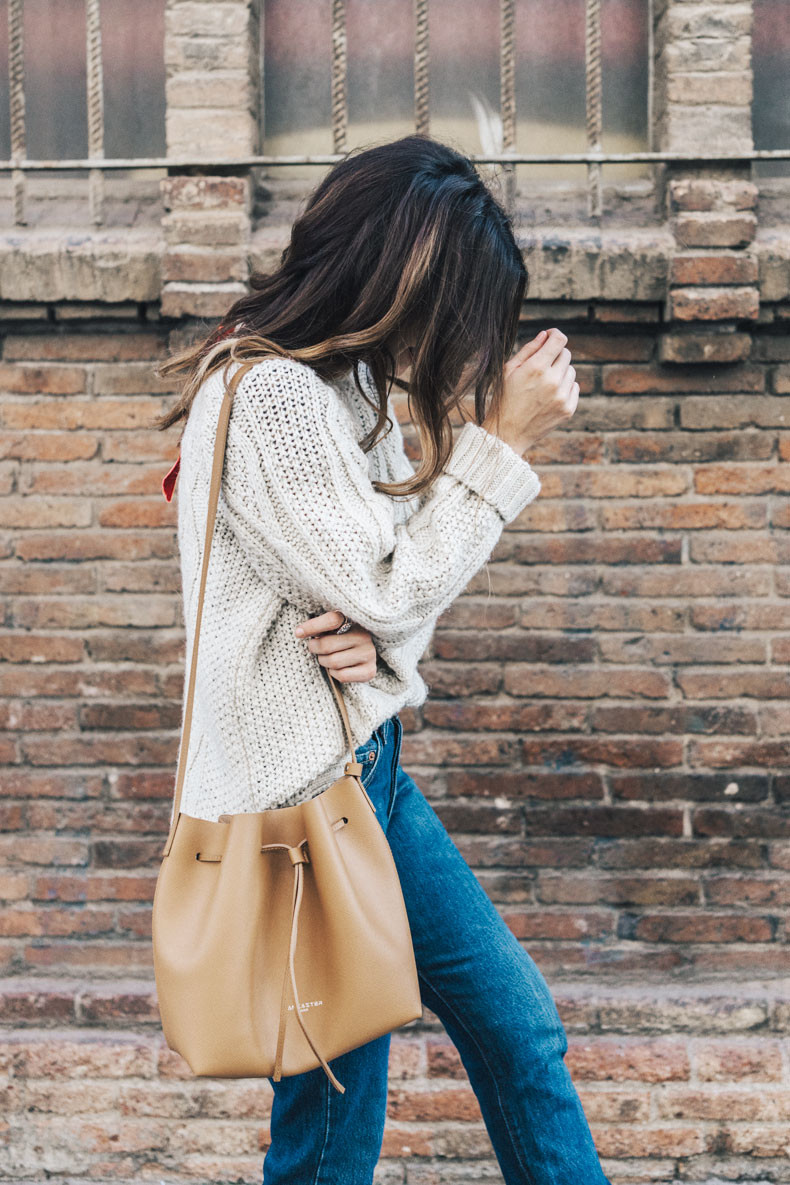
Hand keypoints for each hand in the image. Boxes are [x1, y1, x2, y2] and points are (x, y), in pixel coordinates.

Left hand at [294, 608, 377, 682]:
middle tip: (314, 648)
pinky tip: (337, 668)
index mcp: (354, 620)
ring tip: (326, 658)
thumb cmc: (340, 638)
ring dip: (324, 662)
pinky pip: (342, 675)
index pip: (332, 620)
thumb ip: (318, 626)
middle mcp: (364, 636)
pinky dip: (334, 674)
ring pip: (333, 662)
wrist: (362, 654)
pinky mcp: (369, 671)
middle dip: (315, 648)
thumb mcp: (331, 627)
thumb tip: (299, 632)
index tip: (298, 633)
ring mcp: (369, 654)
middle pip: (327, 645)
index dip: (312, 626)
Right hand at [481, 327, 578, 456]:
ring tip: (543, 384)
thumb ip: (529, 350)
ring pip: (571, 371)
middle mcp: (552, 380)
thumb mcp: (509, 370)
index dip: (555, 334)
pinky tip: (549, 395)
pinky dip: (565, 387)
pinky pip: (575, 387)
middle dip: (555, 356)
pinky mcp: (568, 409)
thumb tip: (545, 335)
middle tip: (542, 366)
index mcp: (536, 368)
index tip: (550, 337)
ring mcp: (562, 396)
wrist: (507, 433)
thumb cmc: (504, 399)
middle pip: (566, 354)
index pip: (559, 340)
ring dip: (560, 373)